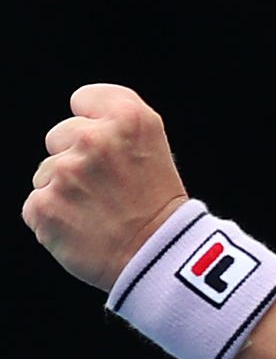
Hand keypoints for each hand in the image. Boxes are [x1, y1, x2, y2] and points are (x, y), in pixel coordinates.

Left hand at [23, 84, 189, 293]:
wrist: (157, 259)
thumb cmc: (157, 204)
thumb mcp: (154, 146)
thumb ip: (115, 123)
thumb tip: (78, 121)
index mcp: (129, 118)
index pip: (83, 99)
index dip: (93, 124)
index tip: (108, 148)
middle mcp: (95, 139)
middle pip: (59, 134)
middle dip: (75, 158)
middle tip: (106, 188)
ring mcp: (66, 173)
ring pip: (45, 172)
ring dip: (64, 191)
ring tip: (97, 212)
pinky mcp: (43, 206)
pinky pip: (35, 204)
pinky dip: (53, 219)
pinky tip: (81, 228)